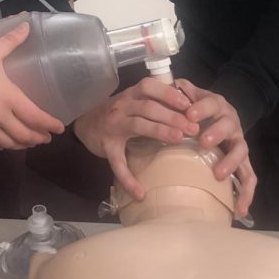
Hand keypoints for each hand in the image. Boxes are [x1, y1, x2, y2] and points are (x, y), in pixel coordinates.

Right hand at [0, 21, 63, 150]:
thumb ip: (10, 40)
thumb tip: (26, 24)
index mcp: (10, 98)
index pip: (35, 117)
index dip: (49, 124)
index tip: (59, 128)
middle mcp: (1, 117)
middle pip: (24, 135)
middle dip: (38, 137)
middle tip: (46, 137)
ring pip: (9, 143)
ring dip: (22, 144)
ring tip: (29, 142)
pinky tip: (3, 144)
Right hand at [72, 77, 195, 200]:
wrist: (85, 124)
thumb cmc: (116, 112)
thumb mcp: (132, 101)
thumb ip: (152, 102)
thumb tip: (187, 109)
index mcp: (130, 95)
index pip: (149, 86)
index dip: (169, 94)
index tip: (188, 104)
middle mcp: (121, 106)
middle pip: (149, 107)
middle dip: (172, 116)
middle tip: (192, 128)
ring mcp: (113, 125)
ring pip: (138, 125)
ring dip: (159, 131)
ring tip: (177, 139)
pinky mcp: (107, 146)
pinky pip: (118, 163)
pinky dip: (128, 178)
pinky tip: (139, 192)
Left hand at [175, 79, 255, 215]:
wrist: (222, 112)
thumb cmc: (199, 106)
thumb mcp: (190, 94)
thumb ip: (179, 89)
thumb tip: (169, 83)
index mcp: (217, 105)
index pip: (211, 103)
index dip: (201, 108)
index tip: (188, 114)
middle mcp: (232, 123)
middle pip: (228, 127)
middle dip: (217, 133)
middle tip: (204, 141)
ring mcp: (239, 143)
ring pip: (241, 152)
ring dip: (231, 163)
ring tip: (218, 174)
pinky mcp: (243, 162)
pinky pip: (249, 178)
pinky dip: (247, 195)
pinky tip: (240, 210)